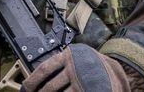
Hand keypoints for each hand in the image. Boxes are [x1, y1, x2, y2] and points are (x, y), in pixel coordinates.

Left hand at [22, 44, 139, 90]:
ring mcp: (84, 81)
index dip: (32, 81)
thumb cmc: (91, 65)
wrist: (118, 71)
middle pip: (51, 86)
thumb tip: (37, 78)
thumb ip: (59, 65)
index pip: (44, 69)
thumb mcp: (74, 59)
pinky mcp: (91, 90)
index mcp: (68, 56)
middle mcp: (76, 68)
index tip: (25, 89)